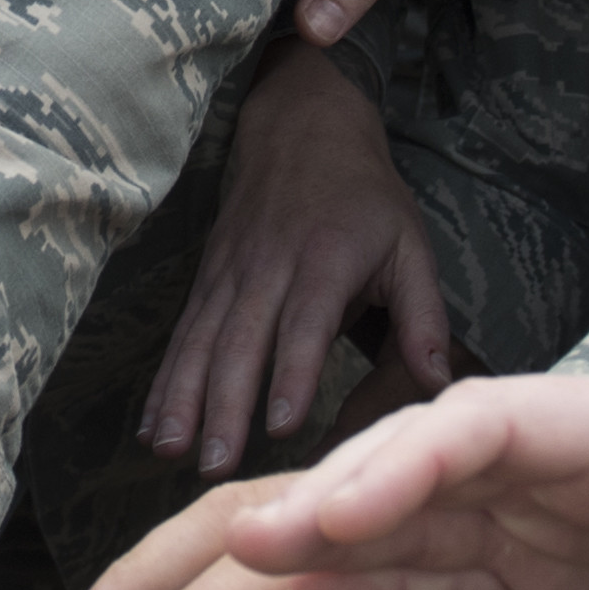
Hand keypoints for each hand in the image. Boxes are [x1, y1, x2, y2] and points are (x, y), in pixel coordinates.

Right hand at [138, 42, 451, 477]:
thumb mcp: (410, 244)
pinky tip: (151, 424)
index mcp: (325, 259)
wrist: (301, 125)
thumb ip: (423, 316)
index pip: (304, 323)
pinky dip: (163, 380)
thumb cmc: (364, 195)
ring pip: (201, 341)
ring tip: (170, 451)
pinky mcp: (207, 280)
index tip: (280, 425)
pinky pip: (182, 335)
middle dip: (224, 405)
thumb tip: (438, 384)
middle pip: (241, 341)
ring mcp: (231, 274)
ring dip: (183, 398)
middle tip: (217, 464)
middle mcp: (269, 268)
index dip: (291, 373)